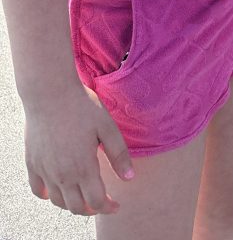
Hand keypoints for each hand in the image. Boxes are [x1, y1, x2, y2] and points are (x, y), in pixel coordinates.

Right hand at [24, 85, 132, 214]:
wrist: (50, 92)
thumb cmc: (81, 106)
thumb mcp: (107, 126)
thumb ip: (118, 154)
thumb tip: (130, 178)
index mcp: (83, 167)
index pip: (96, 201)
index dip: (108, 208)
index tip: (116, 206)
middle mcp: (62, 175)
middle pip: (77, 207)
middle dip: (92, 209)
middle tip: (102, 202)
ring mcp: (45, 171)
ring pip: (58, 202)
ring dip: (72, 205)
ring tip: (83, 196)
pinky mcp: (32, 163)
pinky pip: (38, 190)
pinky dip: (48, 196)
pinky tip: (57, 190)